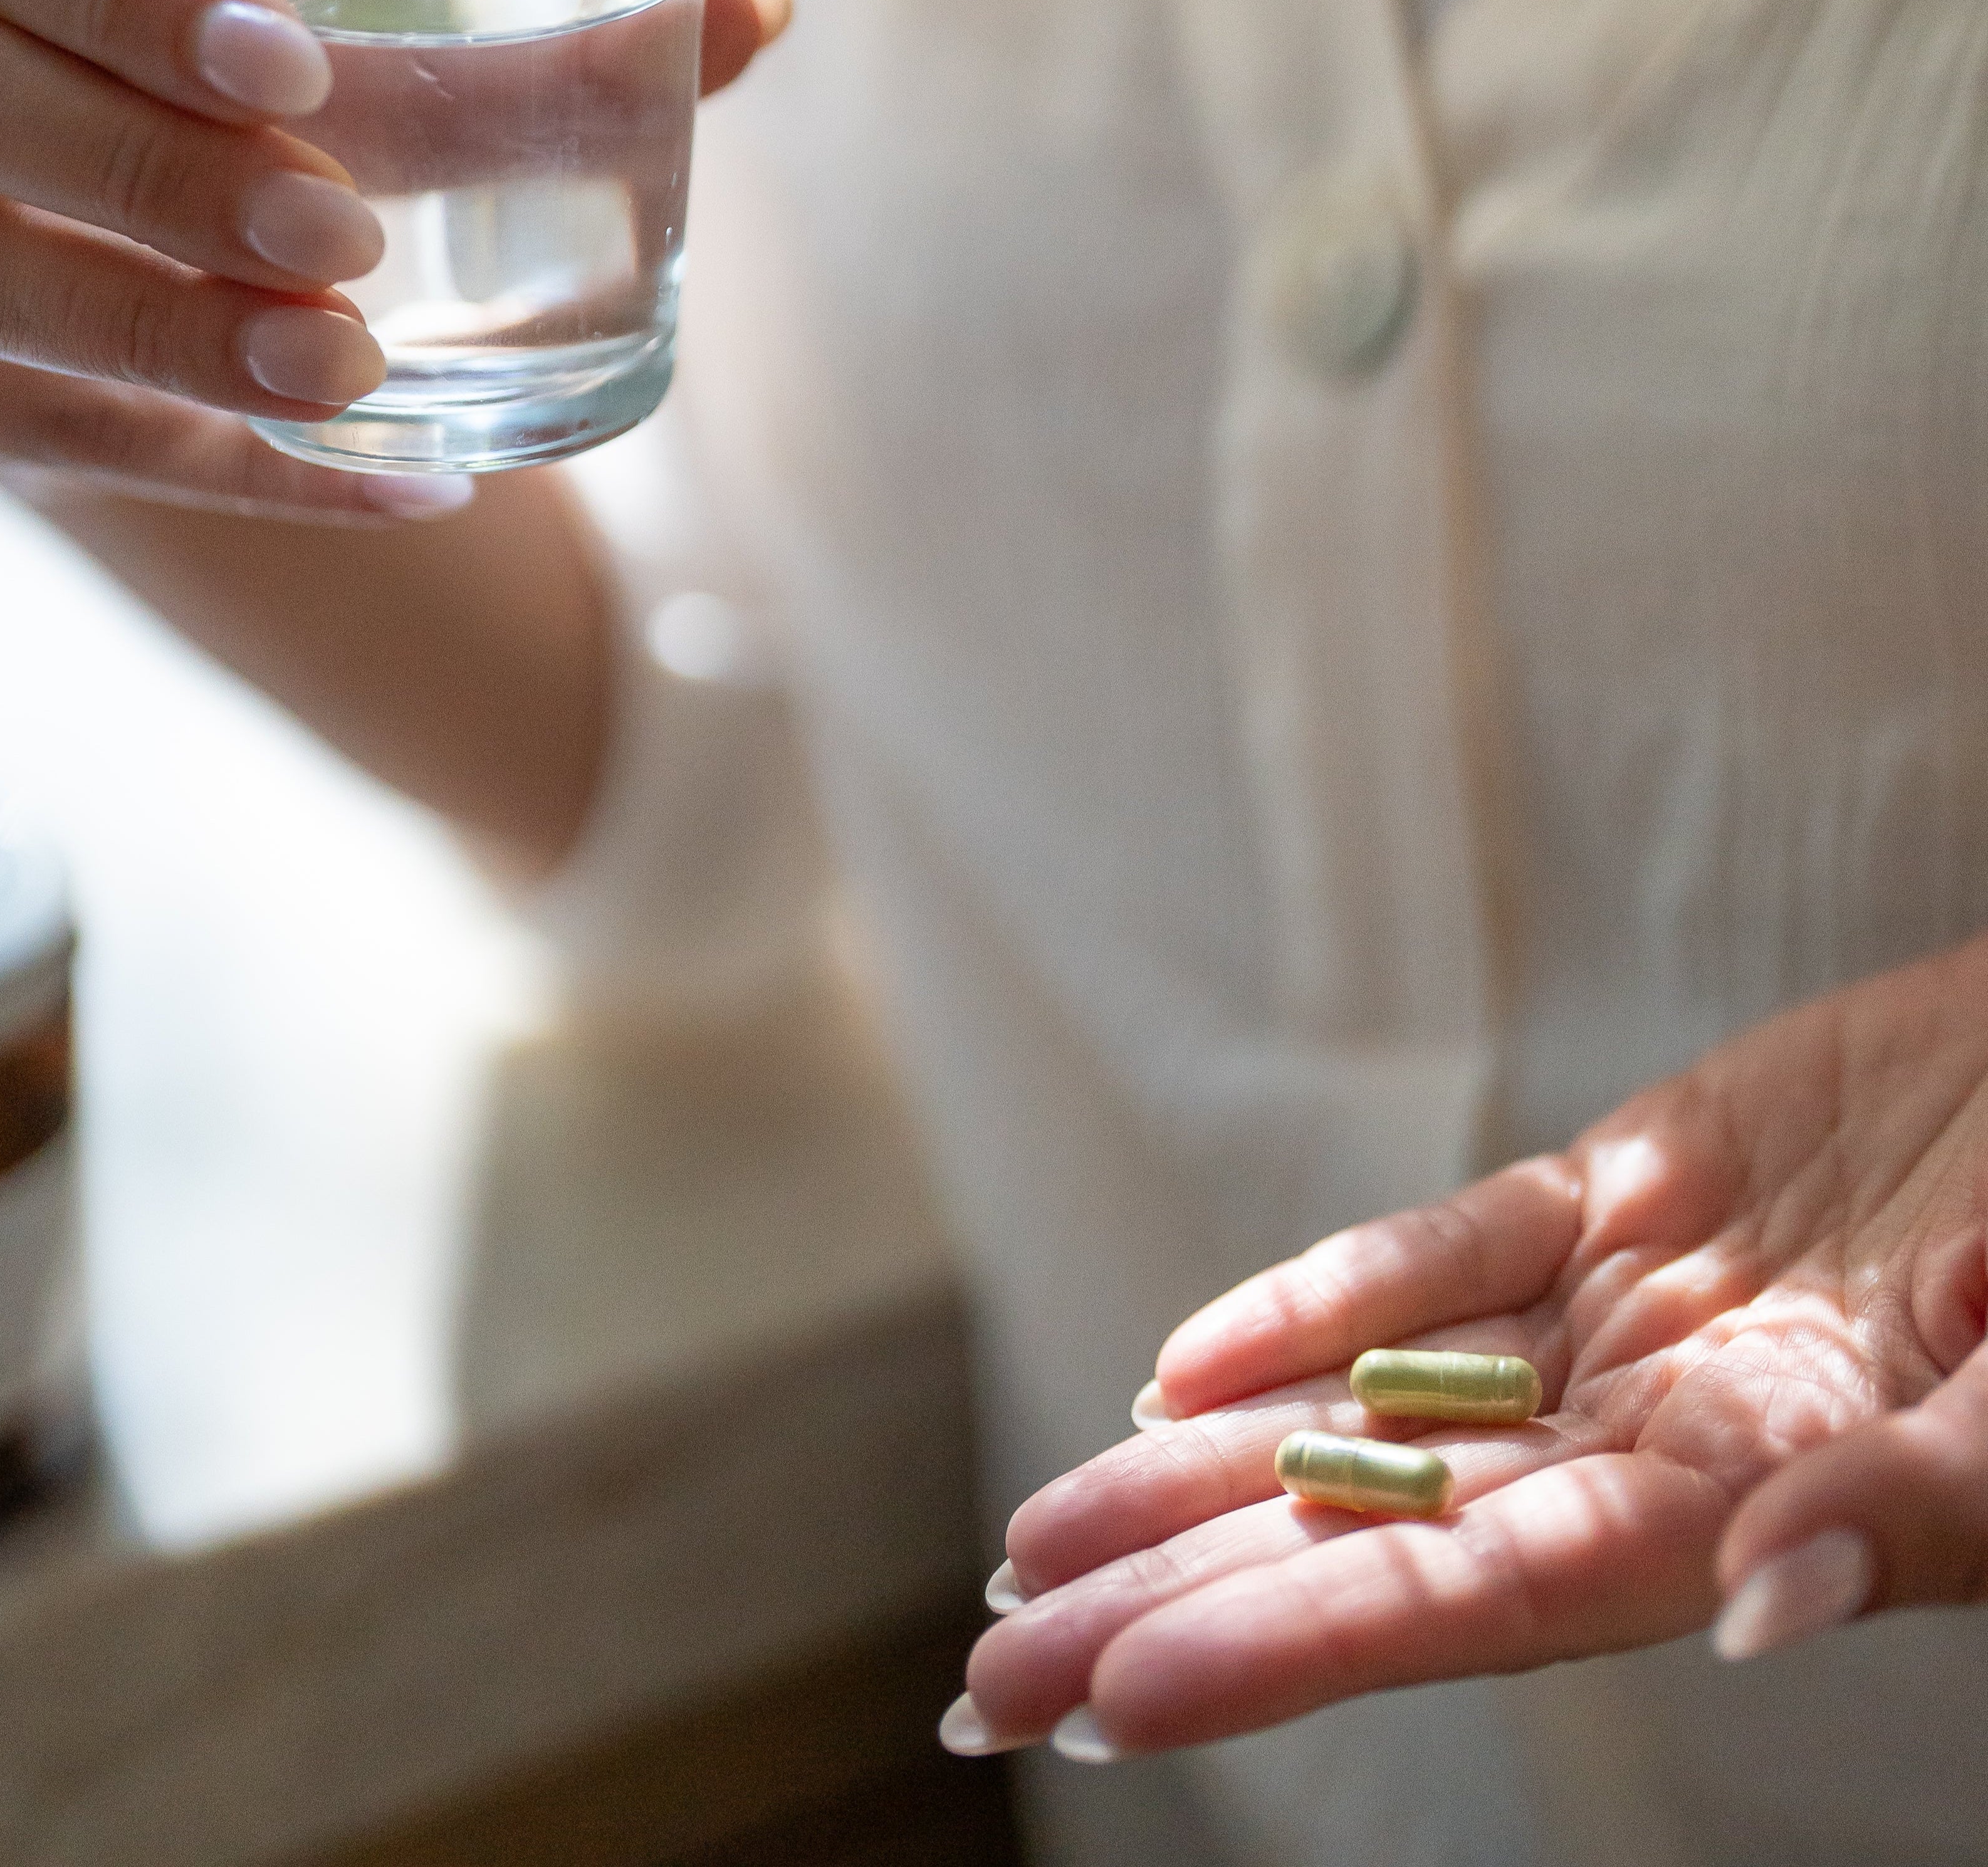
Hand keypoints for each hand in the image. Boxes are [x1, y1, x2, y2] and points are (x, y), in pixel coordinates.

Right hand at [0, 0, 790, 520]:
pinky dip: (221, 467)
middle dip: (158, 179)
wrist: (62, 200)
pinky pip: (31, 443)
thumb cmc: (208, 67)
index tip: (297, 67)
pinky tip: (388, 480)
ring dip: (170, 341)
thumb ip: (511, 23)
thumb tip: (757, 9)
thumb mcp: (308, 13)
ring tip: (351, 373)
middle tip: (349, 240)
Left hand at [958, 936, 1987, 1760]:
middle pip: (1378, 1532)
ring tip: (1032, 1545)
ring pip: (1377, 1404)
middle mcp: (1666, 1436)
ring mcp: (1640, 1309)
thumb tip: (1757, 1604)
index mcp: (1751, 1513)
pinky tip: (1181, 1362)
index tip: (1108, 1698)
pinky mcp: (1641, 1183)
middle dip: (1178, 1603)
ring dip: (1199, 1471)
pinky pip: (1448, 1255)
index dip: (1289, 1647)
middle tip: (987, 1681)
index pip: (1470, 1601)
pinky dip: (1319, 1301)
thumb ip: (1904, 1512)